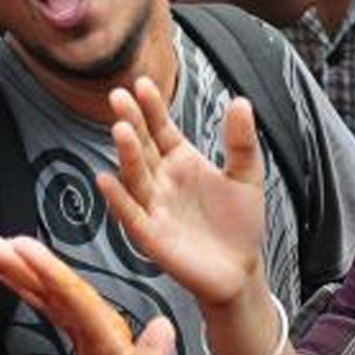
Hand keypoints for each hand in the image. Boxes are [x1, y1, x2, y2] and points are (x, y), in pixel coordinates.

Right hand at [92, 77, 270, 312]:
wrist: (241, 271)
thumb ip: (241, 142)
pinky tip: (107, 179)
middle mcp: (162, 181)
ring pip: (135, 177)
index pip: (161, 128)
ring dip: (126, 154)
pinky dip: (118, 199)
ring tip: (121, 129)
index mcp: (181, 161)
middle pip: (142, 147)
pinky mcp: (152, 237)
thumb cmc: (240, 224)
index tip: (142, 84)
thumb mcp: (247, 176)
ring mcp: (154, 208)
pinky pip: (131, 215)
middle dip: (131, 122)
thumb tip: (240, 101)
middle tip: (119, 97)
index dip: (151, 108)